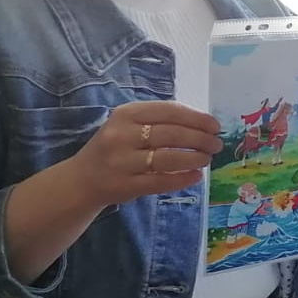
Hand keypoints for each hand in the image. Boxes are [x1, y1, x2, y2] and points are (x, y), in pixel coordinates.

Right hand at [65, 101, 222, 206]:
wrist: (81, 179)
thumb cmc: (115, 147)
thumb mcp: (129, 125)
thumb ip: (160, 121)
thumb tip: (204, 123)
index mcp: (125, 114)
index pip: (169, 111)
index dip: (197, 118)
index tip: (215, 126)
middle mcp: (120, 135)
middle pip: (171, 134)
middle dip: (201, 139)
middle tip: (216, 145)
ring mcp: (121, 162)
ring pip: (167, 159)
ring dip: (195, 158)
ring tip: (207, 159)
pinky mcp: (123, 185)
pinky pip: (160, 182)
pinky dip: (182, 179)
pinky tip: (196, 176)